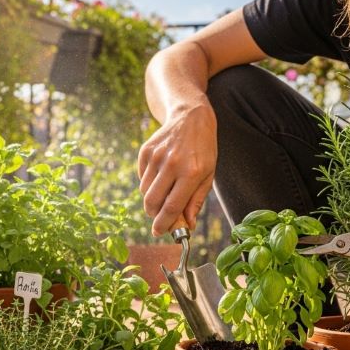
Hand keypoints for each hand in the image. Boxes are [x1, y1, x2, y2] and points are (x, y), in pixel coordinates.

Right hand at [138, 103, 217, 235]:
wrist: (190, 117)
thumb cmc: (203, 150)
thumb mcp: (209, 175)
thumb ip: (196, 201)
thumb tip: (187, 225)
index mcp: (191, 173)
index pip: (172, 207)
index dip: (164, 224)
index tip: (159, 232)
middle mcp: (172, 165)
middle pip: (153, 202)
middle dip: (154, 216)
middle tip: (160, 218)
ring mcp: (156, 157)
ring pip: (145, 192)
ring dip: (152, 199)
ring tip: (165, 192)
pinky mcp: (145, 151)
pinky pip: (141, 178)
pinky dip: (148, 184)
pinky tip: (161, 175)